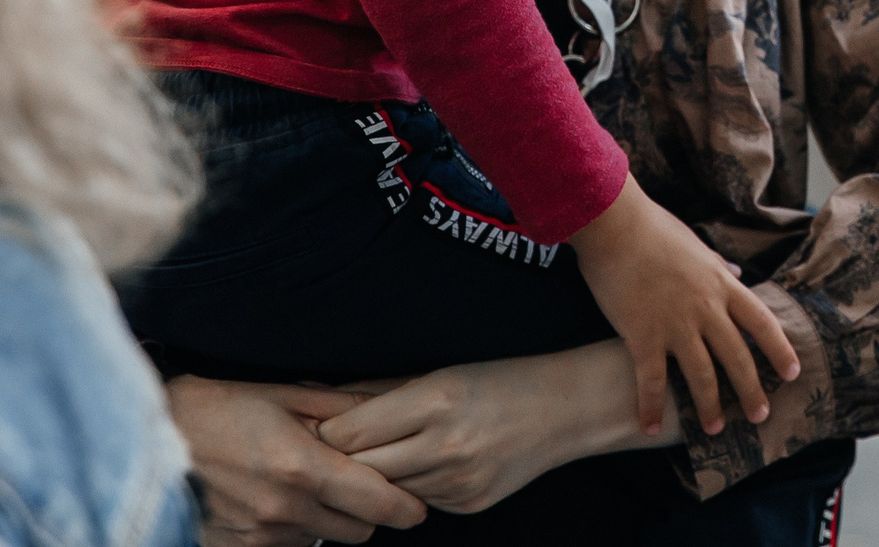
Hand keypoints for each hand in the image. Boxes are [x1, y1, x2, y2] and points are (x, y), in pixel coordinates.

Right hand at [163, 375, 427, 546]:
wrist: (152, 438)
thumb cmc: (222, 407)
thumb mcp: (286, 395)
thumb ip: (343, 409)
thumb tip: (391, 410)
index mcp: (304, 468)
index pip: (378, 504)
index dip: (405, 506)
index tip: (416, 503)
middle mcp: (285, 510)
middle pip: (359, 530)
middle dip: (367, 509)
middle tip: (355, 481)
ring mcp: (259, 535)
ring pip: (324, 539)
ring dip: (327, 518)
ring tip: (304, 482)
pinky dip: (294, 529)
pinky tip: (277, 500)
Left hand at [318, 343, 677, 514]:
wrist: (565, 409)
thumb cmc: (499, 380)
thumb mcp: (438, 373)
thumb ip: (375, 392)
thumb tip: (317, 401)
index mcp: (435, 401)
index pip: (352, 432)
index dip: (326, 432)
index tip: (312, 427)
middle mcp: (446, 446)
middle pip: (360, 470)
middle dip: (340, 462)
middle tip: (324, 453)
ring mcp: (458, 482)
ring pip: (386, 491)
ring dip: (374, 477)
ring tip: (374, 456)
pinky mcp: (468, 505)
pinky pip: (419, 502)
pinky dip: (411, 487)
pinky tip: (423, 466)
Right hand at [569, 177, 799, 436]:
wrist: (616, 225)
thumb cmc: (652, 228)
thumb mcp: (696, 244)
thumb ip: (718, 264)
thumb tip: (737, 272)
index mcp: (721, 283)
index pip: (761, 321)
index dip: (780, 349)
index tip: (793, 372)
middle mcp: (706, 308)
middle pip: (737, 356)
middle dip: (751, 389)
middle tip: (761, 416)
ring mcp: (676, 324)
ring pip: (702, 374)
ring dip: (710, 406)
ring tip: (715, 429)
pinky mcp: (643, 335)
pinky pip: (651, 380)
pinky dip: (651, 407)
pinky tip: (650, 427)